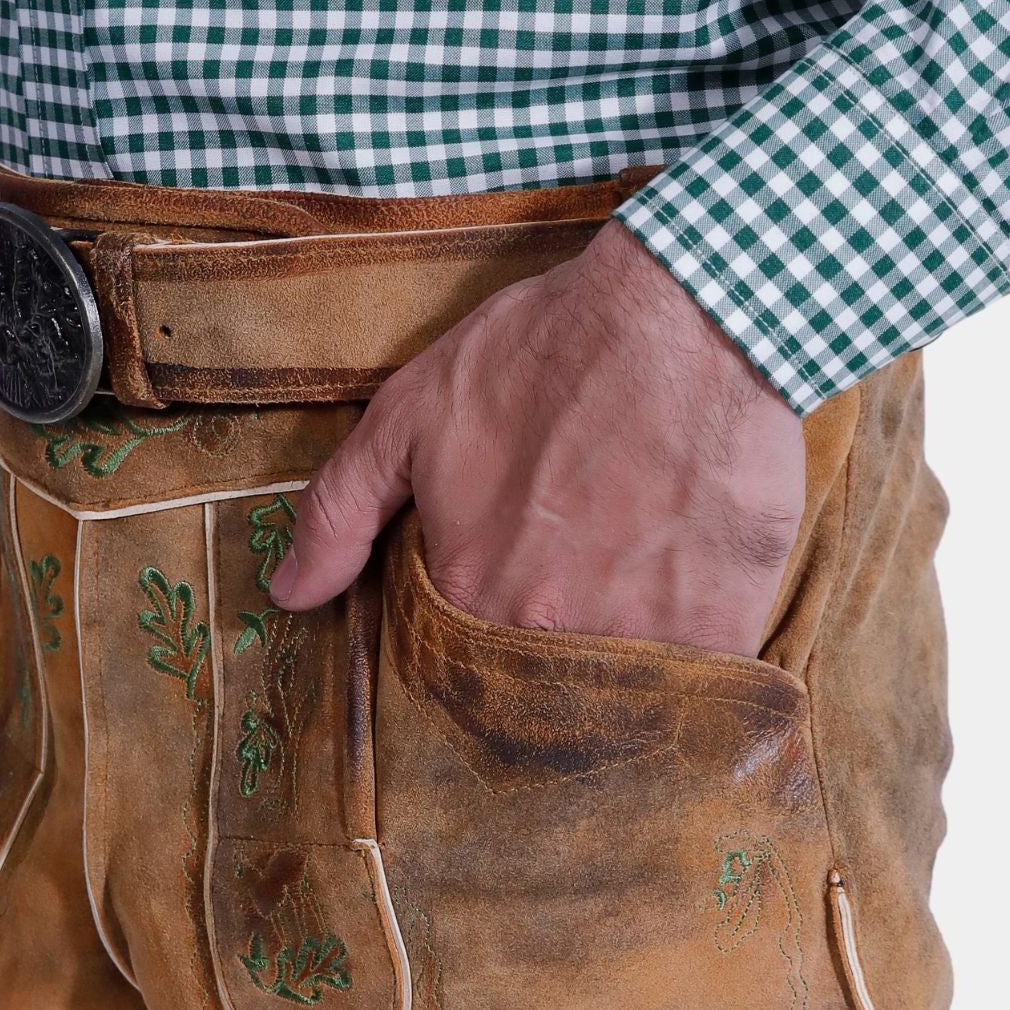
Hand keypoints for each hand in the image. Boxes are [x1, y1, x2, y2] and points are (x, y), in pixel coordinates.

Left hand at [270, 220, 805, 652]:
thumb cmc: (546, 352)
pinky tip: (691, 604)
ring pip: (617, 694)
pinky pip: (700, 683)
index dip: (474, 639)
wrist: (689, 316)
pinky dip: (693, 660)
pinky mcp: (722, 628)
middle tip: (574, 591)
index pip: (455, 668)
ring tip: (630, 596)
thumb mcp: (413, 412)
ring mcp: (640, 640)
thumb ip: (339, 512)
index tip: (502, 598)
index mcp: (470, 595)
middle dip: (545, 661)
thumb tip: (287, 594)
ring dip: (618, 666)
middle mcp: (549, 638)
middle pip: (537, 690)